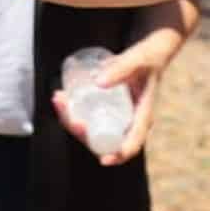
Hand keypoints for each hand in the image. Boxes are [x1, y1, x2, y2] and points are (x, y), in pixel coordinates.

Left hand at [51, 15, 188, 166]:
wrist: (151, 50)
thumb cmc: (148, 56)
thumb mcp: (138, 60)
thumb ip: (122, 68)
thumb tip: (98, 82)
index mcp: (142, 116)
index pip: (132, 144)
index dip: (119, 155)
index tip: (104, 160)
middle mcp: (129, 120)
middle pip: (103, 137)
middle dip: (80, 130)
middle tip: (66, 110)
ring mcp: (117, 114)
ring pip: (91, 126)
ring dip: (71, 118)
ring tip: (58, 99)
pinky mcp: (107, 106)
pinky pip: (88, 114)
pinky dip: (73, 109)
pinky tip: (61, 97)